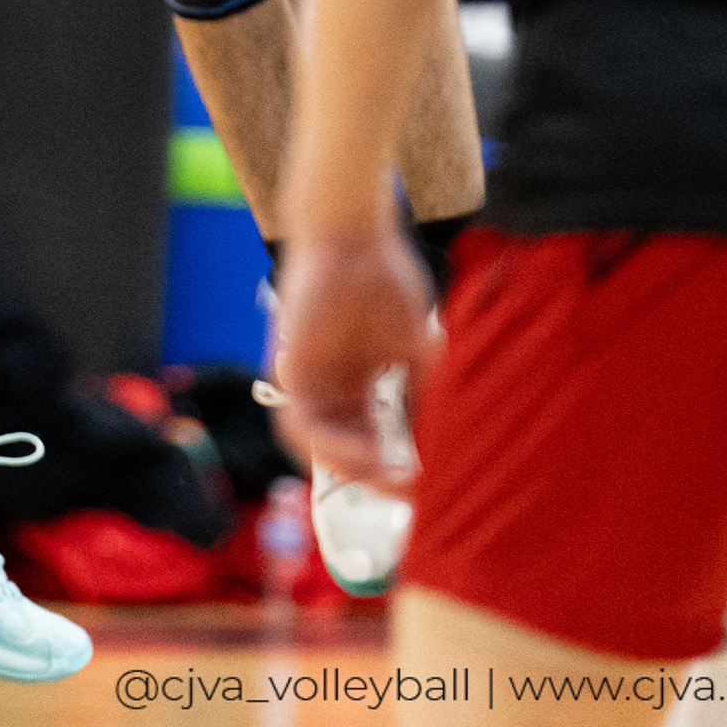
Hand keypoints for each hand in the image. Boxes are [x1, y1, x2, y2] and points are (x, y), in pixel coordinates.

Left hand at [275, 224, 436, 487]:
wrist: (354, 232)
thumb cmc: (385, 278)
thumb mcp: (414, 348)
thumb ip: (421, 395)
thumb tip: (437, 447)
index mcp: (353, 383)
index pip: (367, 440)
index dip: (392, 468)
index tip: (424, 487)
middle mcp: (327, 386)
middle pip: (340, 451)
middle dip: (373, 479)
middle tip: (409, 494)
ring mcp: (306, 379)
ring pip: (316, 446)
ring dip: (352, 469)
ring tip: (389, 478)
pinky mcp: (289, 369)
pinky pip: (301, 423)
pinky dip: (332, 445)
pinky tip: (372, 452)